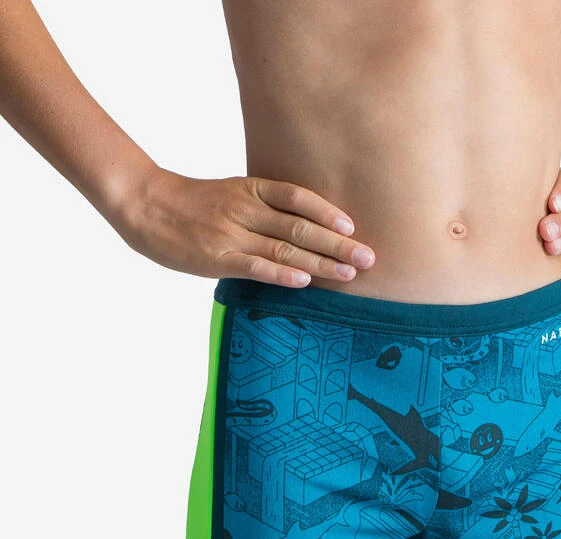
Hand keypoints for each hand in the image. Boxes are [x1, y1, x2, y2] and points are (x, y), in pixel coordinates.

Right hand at [111, 167, 374, 286]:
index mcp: (251, 189)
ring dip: (321, 263)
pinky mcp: (217, 256)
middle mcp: (246, 208)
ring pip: (285, 247)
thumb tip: (302, 229)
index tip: (353, 227)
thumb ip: (263, 207)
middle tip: (370, 258)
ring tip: (350, 275)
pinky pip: (255, 265)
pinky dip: (282, 272)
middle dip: (338, 245)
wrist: (144, 204)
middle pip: (301, 226)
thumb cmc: (192, 203)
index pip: (297, 196)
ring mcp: (232, 232)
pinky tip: (304, 280)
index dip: (327, 212)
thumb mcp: (231, 193)